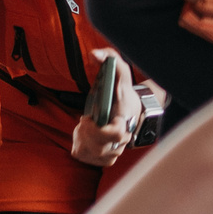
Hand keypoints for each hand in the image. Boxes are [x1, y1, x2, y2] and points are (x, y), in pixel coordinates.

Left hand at [69, 51, 144, 167]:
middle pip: (99, 146)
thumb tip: (94, 54)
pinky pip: (84, 157)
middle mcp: (122, 141)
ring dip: (81, 139)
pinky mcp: (104, 159)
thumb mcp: (121, 74)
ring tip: (86, 127)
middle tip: (85, 120)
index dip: (100, 130)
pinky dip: (79, 147)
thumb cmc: (123, 93)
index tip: (88, 118)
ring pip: (90, 153)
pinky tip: (84, 137)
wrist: (133, 112)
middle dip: (85, 133)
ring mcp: (114, 152)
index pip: (116, 134)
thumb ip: (110, 59)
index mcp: (125, 121)